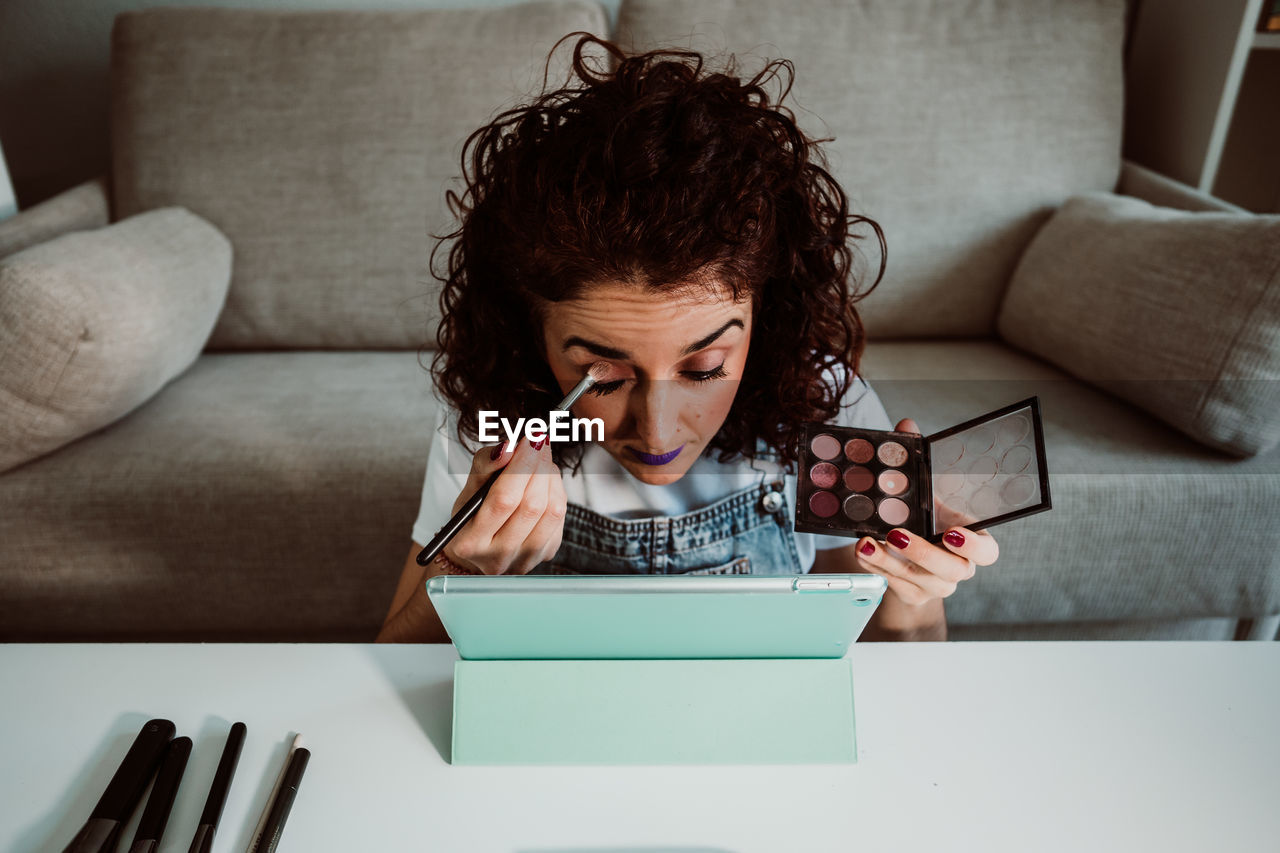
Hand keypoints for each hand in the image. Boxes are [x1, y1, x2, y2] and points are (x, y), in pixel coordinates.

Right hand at [440, 437, 567, 574]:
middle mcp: (498, 557)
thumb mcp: (468, 489)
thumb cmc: (472, 515)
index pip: (504, 499)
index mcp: (471, 541)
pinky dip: (557, 492)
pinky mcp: (546, 554)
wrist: (481, 549)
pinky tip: (545, 483)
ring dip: (551, 478)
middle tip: (539, 443)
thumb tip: (508, 447)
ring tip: (540, 462)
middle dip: (539, 466)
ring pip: (552, 510)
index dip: (521, 465)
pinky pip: (560, 517)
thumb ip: (485, 464)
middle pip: (532, 505)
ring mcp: (526, 559)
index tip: (530, 439)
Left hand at [855, 417, 999, 609]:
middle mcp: (959, 568)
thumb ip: (919, 461)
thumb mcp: (926, 492)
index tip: (952, 533)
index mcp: (974, 543)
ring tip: (867, 541)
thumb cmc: (928, 520)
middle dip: (923, 553)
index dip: (975, 547)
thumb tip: (907, 425)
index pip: (988, 553)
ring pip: (917, 580)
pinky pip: (894, 585)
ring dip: (888, 561)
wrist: (914, 556)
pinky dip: (876, 567)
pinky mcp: (913, 594)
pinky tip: (863, 550)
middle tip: (898, 535)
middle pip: (951, 570)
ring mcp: (936, 586)